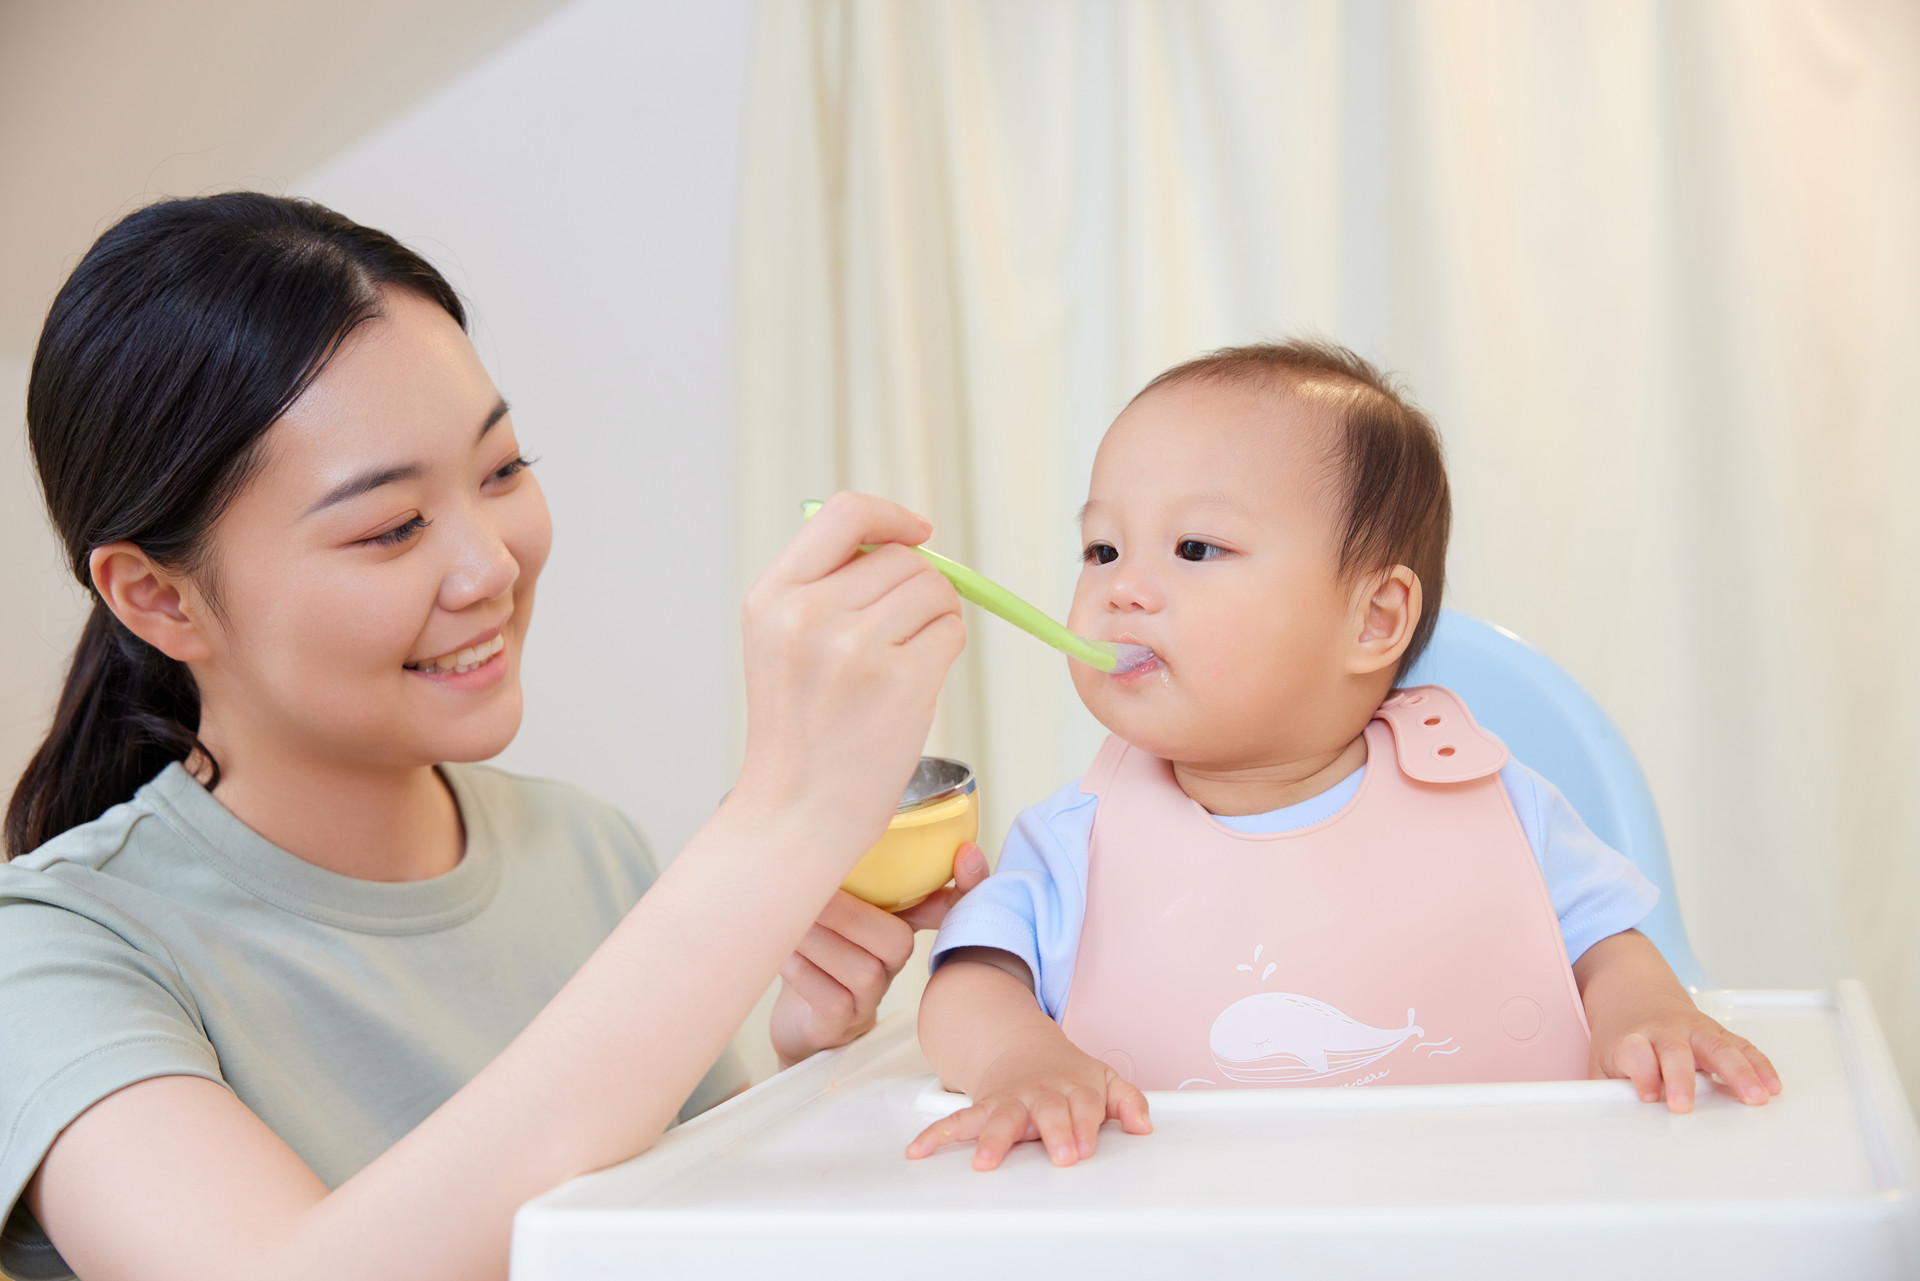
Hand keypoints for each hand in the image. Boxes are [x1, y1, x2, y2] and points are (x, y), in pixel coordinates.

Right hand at [732, 492, 965, 865]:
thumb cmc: (800, 733)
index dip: (890, 516)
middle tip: (909, 629)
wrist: (796, 813)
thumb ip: (827, 586)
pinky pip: (952, 632)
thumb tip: (905, 540)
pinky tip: (918, 682)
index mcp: (772, 596)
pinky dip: (947, 649)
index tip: (917, 533)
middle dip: (921, 585)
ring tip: (908, 660)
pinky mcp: (902, 681)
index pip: (843, 512)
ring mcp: (856, 647)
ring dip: (937, 618)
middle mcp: (808, 613)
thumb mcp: (783, 644)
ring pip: (935, 591)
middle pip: (901, 557)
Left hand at [771, 843, 988, 1067]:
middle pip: (898, 941)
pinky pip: (835, 1001)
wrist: (796, 1017)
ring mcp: (871, 998)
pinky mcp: (843, 1025)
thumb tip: (828, 823)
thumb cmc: (816, 950)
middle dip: (850, 915)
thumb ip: (843, 873)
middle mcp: (893, 963)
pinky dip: (806, 976)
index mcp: (898, 924)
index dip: (968, 883)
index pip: (948, 905)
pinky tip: (786, 958)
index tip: (966, 853)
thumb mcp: (832, 905)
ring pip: (864, 971)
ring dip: (820, 943)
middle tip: (809, 898)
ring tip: (790, 926)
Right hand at [905, 1028, 1150, 1170]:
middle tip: (1060, 1154)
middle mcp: (1040, 1093)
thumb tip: (1144, 1126)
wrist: (1020, 1045)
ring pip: (1001, 1118)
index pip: (1084, 1105)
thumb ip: (1128, 1101)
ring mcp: (1010, 1100)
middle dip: (1054, 1132)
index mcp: (1073, 1087)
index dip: (1085, 1125)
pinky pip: (957, 1120)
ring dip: (993, 1139)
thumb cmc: (1066, 1074)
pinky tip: (919, 1151)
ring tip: (984, 1161)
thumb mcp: (1103, 1080)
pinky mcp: (983, 1108)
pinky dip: (936, 1135)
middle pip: (1048, 1110)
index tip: (1085, 1146)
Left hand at [1592, 995, 1781, 1112]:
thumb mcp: (1604, 1063)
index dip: (1641, 1073)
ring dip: (1738, 1072)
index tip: (1648, 1096)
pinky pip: (1742, 1047)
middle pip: (1675, 1051)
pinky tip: (1772, 1086)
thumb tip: (1613, 1125)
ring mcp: (1694, 1030)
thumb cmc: (1623, 1040)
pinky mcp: (1718, 1033)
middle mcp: (1664, 1032)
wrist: (1635, 997)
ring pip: (1718, 1046)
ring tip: (1756, 1098)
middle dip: (1681, 1079)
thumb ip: (1606, 1092)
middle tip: (1684, 1107)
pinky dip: (1759, 1065)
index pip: (1634, 1053)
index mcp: (1632, 1040)